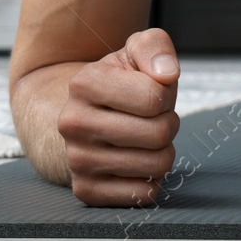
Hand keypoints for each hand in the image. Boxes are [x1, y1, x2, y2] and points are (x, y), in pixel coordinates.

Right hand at [57, 27, 181, 206]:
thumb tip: (167, 74)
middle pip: (159, 133)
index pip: (155, 97)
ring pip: (157, 165)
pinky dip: (151, 178)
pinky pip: (146, 193)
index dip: (165, 94)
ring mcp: (76, 160)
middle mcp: (73, 123)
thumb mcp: (135, 51)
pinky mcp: (86, 191)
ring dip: (162, 151)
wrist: (86, 116)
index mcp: (83, 83)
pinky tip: (134, 161)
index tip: (150, 92)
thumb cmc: (120, 83)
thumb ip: (156, 48)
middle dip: (168, 123)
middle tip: (150, 118)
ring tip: (143, 138)